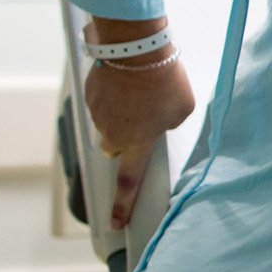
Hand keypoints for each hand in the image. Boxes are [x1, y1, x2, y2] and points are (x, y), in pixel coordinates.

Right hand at [83, 51, 194, 231]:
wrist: (135, 48)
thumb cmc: (162, 79)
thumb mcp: (182, 109)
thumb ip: (169, 123)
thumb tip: (157, 121)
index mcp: (137, 143)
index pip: (129, 183)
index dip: (122, 206)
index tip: (116, 223)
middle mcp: (113, 134)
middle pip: (116, 147)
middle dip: (126, 138)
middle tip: (143, 117)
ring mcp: (98, 115)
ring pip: (109, 121)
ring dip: (123, 110)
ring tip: (141, 88)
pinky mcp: (90, 95)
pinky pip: (102, 100)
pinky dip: (114, 92)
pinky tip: (128, 77)